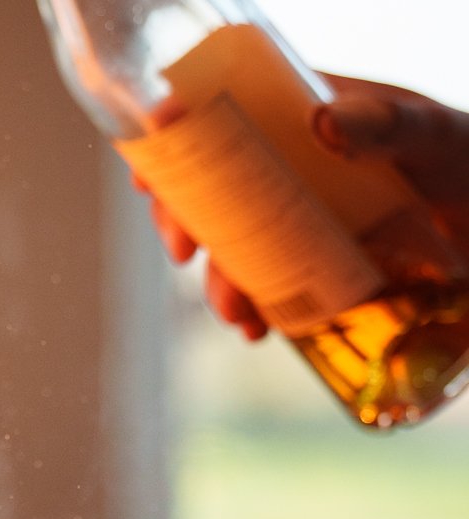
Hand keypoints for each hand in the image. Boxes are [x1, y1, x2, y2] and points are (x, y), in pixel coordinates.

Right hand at [142, 75, 468, 337]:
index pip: (220, 125)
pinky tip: (259, 329)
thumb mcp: (428, 136)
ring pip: (234, 252)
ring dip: (220, 284)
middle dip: (186, 228)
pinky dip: (255, 313)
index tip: (149, 178)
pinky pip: (268, 292)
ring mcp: (298, 227)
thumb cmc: (466, 162)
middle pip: (212, 196)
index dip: (174, 149)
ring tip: (237, 313)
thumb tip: (321, 120)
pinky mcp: (313, 273)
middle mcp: (290, 174)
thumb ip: (384, 124)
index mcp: (302, 123)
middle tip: (184, 255)